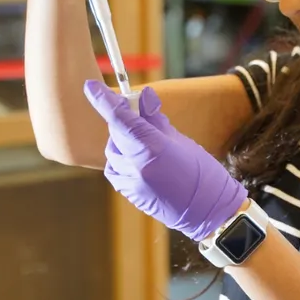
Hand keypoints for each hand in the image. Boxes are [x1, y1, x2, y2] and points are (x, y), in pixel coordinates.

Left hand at [83, 80, 246, 241]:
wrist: (209, 212)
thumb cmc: (203, 175)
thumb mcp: (182, 141)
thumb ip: (156, 119)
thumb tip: (143, 95)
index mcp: (153, 149)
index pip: (121, 119)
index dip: (103, 101)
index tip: (91, 87)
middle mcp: (137, 166)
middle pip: (117, 132)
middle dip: (123, 119)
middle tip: (138, 112)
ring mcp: (131, 182)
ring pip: (113, 150)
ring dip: (123, 140)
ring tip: (146, 142)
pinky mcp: (130, 193)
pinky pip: (114, 168)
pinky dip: (121, 158)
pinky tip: (137, 157)